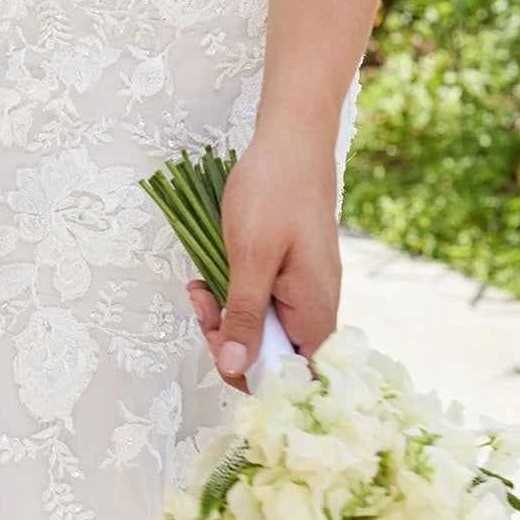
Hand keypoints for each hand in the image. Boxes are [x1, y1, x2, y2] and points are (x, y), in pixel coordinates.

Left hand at [186, 127, 341, 389]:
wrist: (293, 140)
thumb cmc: (275, 190)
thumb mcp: (251, 257)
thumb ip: (245, 316)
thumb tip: (235, 369)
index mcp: (315, 313)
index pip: (293, 380)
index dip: (253, 376)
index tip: (219, 346)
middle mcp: (317, 310)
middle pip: (275, 357)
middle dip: (230, 340)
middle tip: (203, 305)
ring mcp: (307, 291)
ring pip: (265, 329)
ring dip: (228, 315)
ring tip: (201, 286)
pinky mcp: (294, 275)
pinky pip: (265, 302)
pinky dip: (236, 295)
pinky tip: (212, 276)